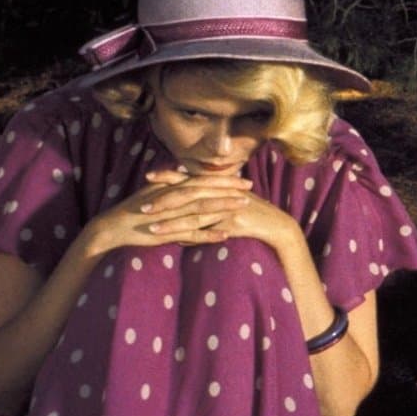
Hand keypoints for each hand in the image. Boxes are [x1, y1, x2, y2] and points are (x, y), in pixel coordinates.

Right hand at [80, 171, 254, 256]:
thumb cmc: (136, 210)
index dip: (224, 180)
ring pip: (201, 210)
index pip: (203, 181)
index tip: (244, 180)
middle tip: (250, 189)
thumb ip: (173, 186)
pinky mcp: (166, 232)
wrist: (112, 227)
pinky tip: (224, 236)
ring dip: (223, 208)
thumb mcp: (156, 193)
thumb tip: (188, 178)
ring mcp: (170, 215)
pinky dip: (208, 235)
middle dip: (229, 190)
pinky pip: (191, 234)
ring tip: (242, 206)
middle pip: (205, 191)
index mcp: (172, 188)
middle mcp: (172, 199)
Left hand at [156, 173, 301, 253]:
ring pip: (192, 211)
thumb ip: (210, 206)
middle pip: (186, 193)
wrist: (275, 224)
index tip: (148, 176)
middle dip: (162, 199)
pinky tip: (172, 239)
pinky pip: (205, 227)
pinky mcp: (230, 219)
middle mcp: (219, 192)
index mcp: (217, 186)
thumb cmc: (252, 216)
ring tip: (149, 226)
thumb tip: (190, 214)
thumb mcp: (230, 206)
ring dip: (169, 220)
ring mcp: (225, 205)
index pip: (189, 177)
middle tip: (141, 205)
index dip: (168, 176)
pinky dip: (187, 233)